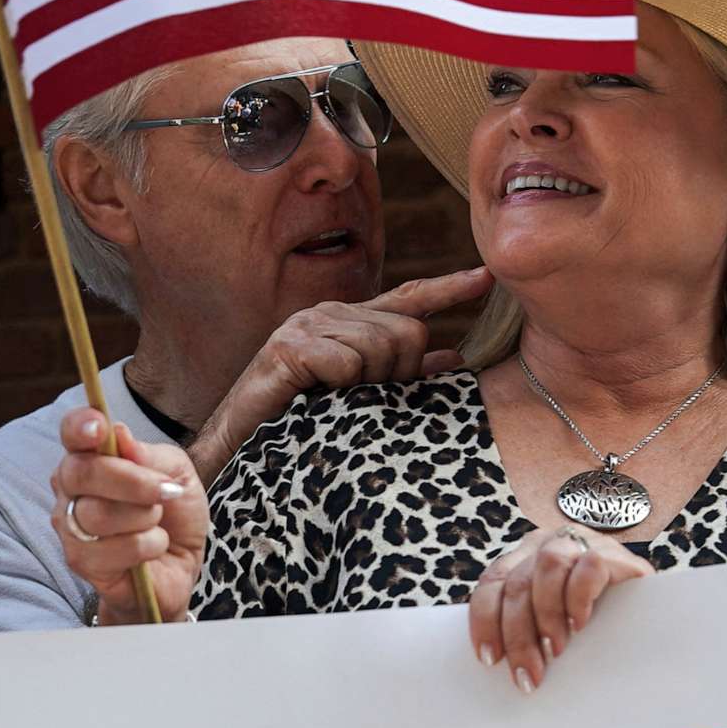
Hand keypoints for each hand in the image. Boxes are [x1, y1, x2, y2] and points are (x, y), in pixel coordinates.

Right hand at [52, 411, 205, 624]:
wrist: (182, 562)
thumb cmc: (175, 514)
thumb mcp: (177, 474)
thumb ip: (149, 455)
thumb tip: (119, 434)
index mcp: (91, 458)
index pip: (72, 432)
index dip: (80, 426)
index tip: (100, 428)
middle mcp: (72, 490)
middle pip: (81, 472)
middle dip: (131, 480)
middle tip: (165, 491)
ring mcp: (71, 527)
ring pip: (98, 513)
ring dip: (144, 517)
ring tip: (157, 523)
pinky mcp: (82, 562)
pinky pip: (112, 549)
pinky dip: (147, 545)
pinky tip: (153, 547)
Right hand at [186, 267, 492, 483]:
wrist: (239, 448)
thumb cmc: (300, 426)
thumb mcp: (364, 397)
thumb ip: (406, 374)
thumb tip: (454, 356)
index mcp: (349, 323)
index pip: (408, 298)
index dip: (449, 289)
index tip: (487, 279)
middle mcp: (329, 313)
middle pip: (406, 331)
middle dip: (400, 372)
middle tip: (365, 398)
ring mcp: (307, 325)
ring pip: (381, 346)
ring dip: (369, 384)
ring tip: (338, 402)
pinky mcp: (289, 346)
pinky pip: (348, 362)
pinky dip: (342, 387)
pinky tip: (319, 397)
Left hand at [467, 527, 652, 691]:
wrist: (652, 612)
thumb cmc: (597, 623)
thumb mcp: (554, 623)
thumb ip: (528, 628)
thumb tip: (507, 667)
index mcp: (524, 557)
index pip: (492, 580)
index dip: (484, 619)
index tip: (490, 659)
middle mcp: (547, 543)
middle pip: (517, 582)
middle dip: (518, 633)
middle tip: (529, 672)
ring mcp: (581, 543)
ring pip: (548, 565)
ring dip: (547, 613)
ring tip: (557, 648)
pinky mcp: (613, 553)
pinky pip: (589, 565)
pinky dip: (579, 597)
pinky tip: (581, 623)